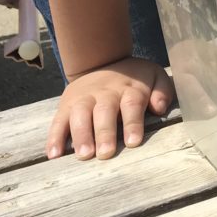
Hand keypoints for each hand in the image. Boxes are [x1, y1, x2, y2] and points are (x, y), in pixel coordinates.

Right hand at [47, 57, 174, 159]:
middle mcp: (105, 92)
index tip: (133, 142)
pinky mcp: (66, 104)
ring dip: (81, 135)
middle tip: (105, 153)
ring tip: (83, 155)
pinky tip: (54, 154)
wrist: (103, 61)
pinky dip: (54, 137)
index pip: (132, 105)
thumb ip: (162, 91)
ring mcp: (84, 98)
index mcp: (129, 88)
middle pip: (104, 111)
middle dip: (104, 133)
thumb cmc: (134, 79)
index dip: (133, 123)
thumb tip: (160, 108)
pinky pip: (58, 120)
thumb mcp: (154, 76)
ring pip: (80, 114)